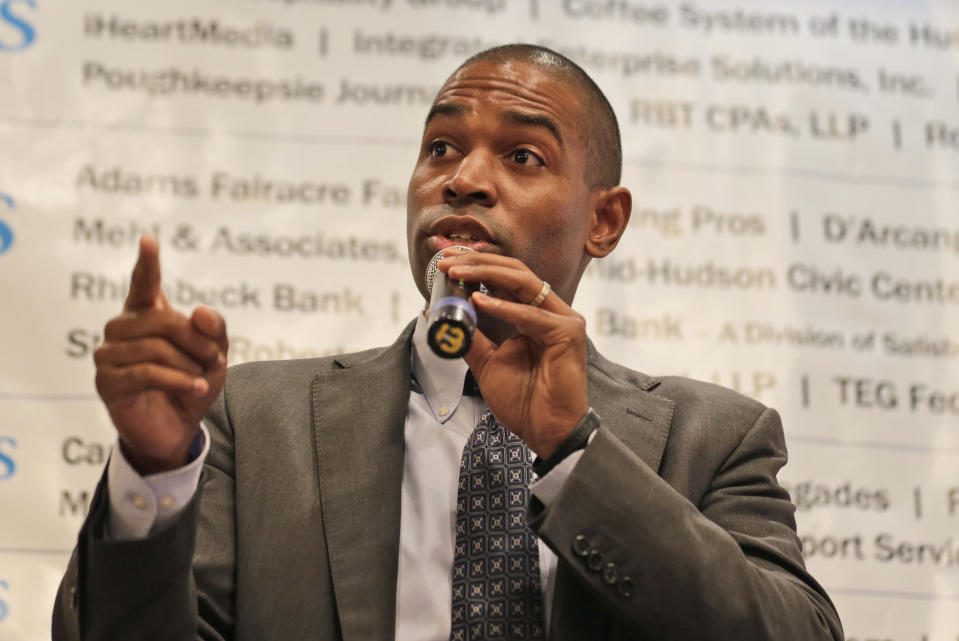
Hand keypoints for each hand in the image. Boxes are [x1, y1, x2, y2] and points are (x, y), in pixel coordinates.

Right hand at [94, 235, 227, 473]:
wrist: (177, 428)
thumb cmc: (191, 383)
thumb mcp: (214, 355)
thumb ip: (214, 330)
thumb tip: (200, 312)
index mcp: (146, 315)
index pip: (144, 284)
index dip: (147, 263)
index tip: (149, 240)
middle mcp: (122, 329)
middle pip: (162, 320)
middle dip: (197, 340)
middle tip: (215, 358)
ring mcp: (109, 355)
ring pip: (155, 347)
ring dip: (188, 363)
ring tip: (202, 377)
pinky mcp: (106, 382)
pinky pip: (146, 373)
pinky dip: (178, 380)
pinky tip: (195, 387)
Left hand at [440, 252, 588, 457]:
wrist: (545, 430)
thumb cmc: (523, 400)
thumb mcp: (486, 362)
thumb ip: (470, 336)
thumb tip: (438, 314)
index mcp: (533, 314)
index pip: (505, 278)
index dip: (476, 267)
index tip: (446, 264)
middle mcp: (550, 311)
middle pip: (514, 272)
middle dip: (479, 263)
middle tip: (448, 262)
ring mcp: (563, 319)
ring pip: (524, 283)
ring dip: (487, 274)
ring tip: (458, 273)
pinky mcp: (569, 333)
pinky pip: (531, 315)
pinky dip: (504, 307)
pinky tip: (479, 301)